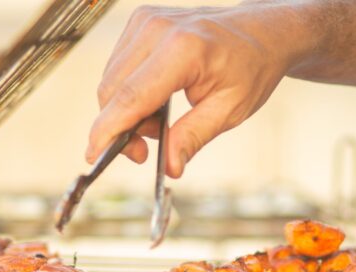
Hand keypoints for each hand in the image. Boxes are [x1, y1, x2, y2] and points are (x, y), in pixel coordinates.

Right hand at [87, 4, 308, 177]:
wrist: (261, 32)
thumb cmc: (250, 69)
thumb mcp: (229, 110)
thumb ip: (194, 138)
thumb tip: (170, 167)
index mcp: (183, 49)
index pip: (131, 96)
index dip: (108, 129)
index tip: (94, 156)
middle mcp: (157, 29)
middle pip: (112, 90)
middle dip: (120, 128)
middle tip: (145, 153)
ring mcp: (145, 21)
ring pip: (111, 81)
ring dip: (127, 112)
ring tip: (162, 124)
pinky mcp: (140, 22)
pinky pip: (118, 68)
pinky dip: (130, 93)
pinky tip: (158, 102)